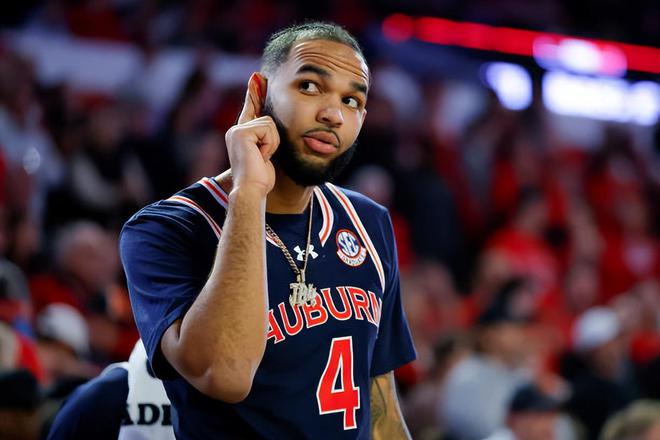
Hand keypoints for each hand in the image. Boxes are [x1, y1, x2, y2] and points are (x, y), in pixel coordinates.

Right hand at [225, 73, 278, 196]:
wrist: (251, 189)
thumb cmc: (260, 178)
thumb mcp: (266, 154)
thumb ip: (266, 139)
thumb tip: (272, 127)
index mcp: (240, 134)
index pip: (251, 109)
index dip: (254, 93)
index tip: (257, 76)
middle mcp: (236, 130)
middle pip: (267, 119)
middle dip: (272, 140)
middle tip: (262, 157)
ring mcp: (237, 131)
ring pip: (269, 124)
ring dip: (272, 143)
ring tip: (262, 157)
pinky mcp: (241, 132)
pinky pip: (268, 129)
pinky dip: (270, 144)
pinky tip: (261, 155)